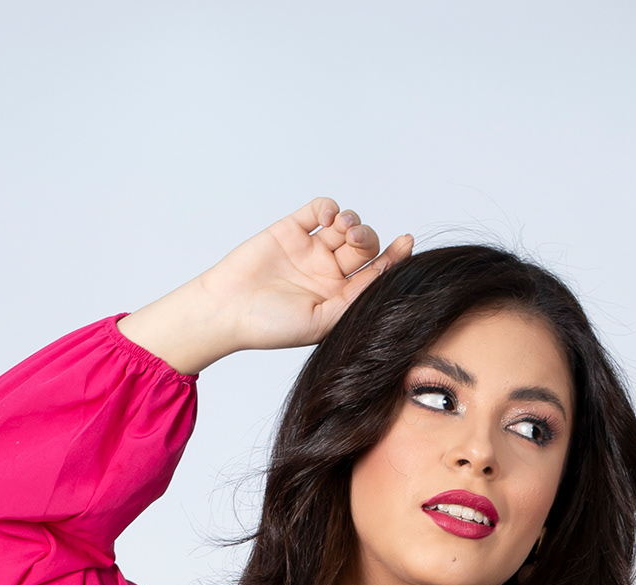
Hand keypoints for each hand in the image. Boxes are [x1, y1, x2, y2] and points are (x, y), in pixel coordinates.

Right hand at [119, 200, 413, 375]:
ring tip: (342, 228)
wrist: (228, 310)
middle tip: (356, 241)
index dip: (395, 257)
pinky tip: (328, 217)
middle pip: (364, 246)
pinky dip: (329, 207)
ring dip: (352, 222)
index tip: (407, 242)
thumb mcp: (323, 321)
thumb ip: (355, 299)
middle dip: (367, 239)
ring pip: (345, 226)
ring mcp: (310, 250)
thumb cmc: (272, 326)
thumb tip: (387, 276)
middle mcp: (329, 274)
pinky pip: (319, 209)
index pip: (376, 273)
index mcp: (340, 299)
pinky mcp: (291, 230)